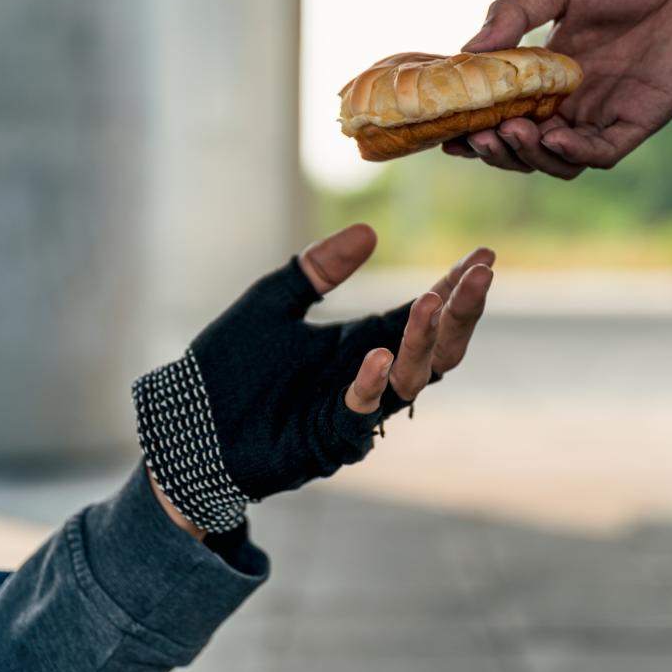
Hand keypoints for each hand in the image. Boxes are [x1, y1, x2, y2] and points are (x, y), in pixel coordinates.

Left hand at [139, 223, 493, 532]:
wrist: (187, 425)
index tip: (483, 256)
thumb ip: (319, 269)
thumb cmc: (229, 366)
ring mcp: (353, 411)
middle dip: (461, 313)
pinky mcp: (328, 440)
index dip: (455, 288)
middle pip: (436, 349)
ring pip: (410, 382)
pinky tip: (376, 355)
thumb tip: (370, 231)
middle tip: (478, 275)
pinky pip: (360, 415)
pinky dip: (370, 386)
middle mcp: (368, 377)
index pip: (422, 314)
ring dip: (423, 343)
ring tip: (431, 302)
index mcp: (361, 342)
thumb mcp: (272, 302)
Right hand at [451, 0, 671, 177]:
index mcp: (553, 74)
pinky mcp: (639, 121)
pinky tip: (552, 139)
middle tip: (474, 137)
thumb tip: (467, 51)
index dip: (477, 128)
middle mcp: (576, 100)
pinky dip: (573, 155)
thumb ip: (514, 14)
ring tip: (506, 133)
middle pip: (526, 146)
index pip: (506, 113)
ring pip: (558, 160)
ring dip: (528, 156)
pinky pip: (601, 154)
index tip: (448, 131)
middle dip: (496, 150)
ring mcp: (607, 113)